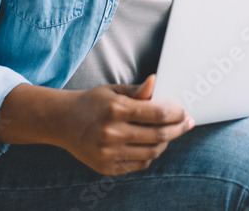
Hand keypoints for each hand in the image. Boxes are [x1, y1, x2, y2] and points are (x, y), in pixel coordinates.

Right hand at [61, 74, 194, 175]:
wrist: (61, 122)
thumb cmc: (92, 102)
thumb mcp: (113, 91)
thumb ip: (137, 91)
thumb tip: (156, 81)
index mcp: (114, 109)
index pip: (156, 114)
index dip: (175, 114)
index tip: (184, 112)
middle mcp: (111, 132)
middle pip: (157, 135)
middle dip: (177, 129)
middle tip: (187, 124)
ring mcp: (108, 153)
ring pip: (151, 153)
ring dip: (165, 143)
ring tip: (170, 134)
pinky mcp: (106, 167)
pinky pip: (139, 164)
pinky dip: (150, 155)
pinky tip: (153, 145)